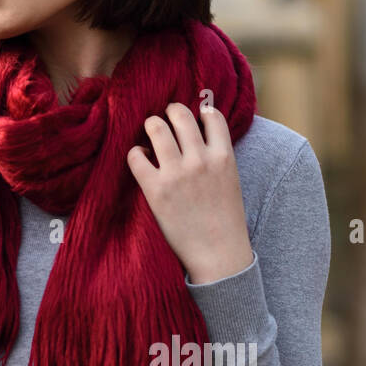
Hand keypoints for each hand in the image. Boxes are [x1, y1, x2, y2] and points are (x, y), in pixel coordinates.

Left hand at [125, 102, 253, 284]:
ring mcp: (177, 174)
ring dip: (151, 127)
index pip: (211, 115)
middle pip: (179, 114)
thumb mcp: (230, 180)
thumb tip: (200, 130)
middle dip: (170, 112)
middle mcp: (200, 160)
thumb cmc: (224, 219)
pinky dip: (135, 153)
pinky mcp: (155, 189)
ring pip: (156, 127)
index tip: (193, 116)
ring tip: (150, 135)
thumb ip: (217, 155)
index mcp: (224, 157)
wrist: (218, 254)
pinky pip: (135, 156)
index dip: (200, 111)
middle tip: (165, 120)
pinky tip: (141, 160)